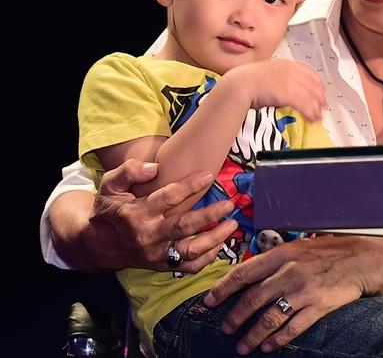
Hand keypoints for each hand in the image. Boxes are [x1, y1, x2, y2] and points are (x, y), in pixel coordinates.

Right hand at [82, 159, 238, 271]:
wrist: (96, 245)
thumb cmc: (108, 209)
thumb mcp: (109, 185)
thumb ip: (129, 171)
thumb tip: (154, 168)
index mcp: (137, 213)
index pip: (167, 198)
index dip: (189, 186)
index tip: (208, 175)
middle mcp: (148, 235)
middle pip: (183, 227)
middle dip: (209, 216)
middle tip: (229, 204)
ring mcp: (156, 253)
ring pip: (189, 251)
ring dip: (214, 240)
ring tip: (232, 225)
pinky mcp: (160, 265)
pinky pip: (186, 268)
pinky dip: (206, 260)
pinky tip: (220, 245)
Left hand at [203, 236, 372, 353]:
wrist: (358, 260)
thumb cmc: (325, 252)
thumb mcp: (296, 248)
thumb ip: (274, 260)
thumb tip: (249, 274)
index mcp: (280, 254)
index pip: (243, 272)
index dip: (223, 288)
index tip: (208, 301)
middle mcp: (288, 272)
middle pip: (253, 298)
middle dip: (235, 316)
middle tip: (224, 329)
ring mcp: (302, 290)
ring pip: (270, 317)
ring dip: (253, 335)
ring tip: (242, 347)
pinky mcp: (317, 306)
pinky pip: (292, 327)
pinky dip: (278, 339)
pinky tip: (268, 347)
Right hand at [224, 59, 325, 122]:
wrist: (239, 85)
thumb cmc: (248, 81)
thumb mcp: (269, 73)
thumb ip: (282, 78)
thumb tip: (289, 90)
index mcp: (287, 64)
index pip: (310, 73)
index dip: (318, 84)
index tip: (322, 92)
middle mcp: (291, 70)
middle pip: (313, 85)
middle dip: (320, 98)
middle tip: (322, 108)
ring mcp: (290, 81)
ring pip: (311, 97)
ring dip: (317, 109)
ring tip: (318, 118)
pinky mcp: (288, 93)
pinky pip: (305, 105)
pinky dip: (311, 114)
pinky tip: (312, 119)